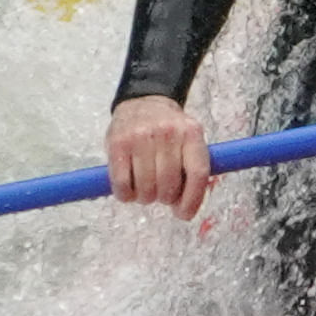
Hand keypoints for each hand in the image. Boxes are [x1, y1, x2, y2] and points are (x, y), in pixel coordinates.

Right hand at [106, 94, 212, 217]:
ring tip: (145, 190)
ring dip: (145, 198)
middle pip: (169, 184)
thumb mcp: (188, 139)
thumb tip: (184, 208)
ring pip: (146, 187)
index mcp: (191, 132)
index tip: (183, 214)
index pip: (198, 173)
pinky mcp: (118, 144)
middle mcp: (168, 132)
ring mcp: (141, 137)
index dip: (192, 200)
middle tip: (160, 195)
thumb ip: (190, 167)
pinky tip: (128, 191)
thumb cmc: (168, 131)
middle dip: (164, 198)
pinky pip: (122, 183)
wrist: (142, 101)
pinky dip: (125, 195)